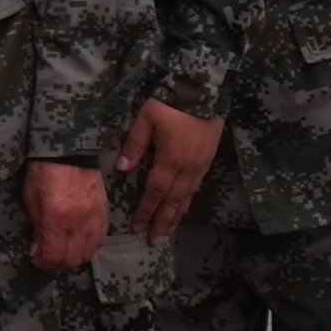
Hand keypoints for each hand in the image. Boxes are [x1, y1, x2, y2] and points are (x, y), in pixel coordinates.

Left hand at [24, 159, 109, 274]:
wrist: (70, 151)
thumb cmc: (43, 173)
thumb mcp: (31, 200)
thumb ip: (36, 228)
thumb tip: (37, 251)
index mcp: (56, 219)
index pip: (53, 256)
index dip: (43, 263)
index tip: (36, 259)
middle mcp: (78, 223)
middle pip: (73, 259)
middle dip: (58, 264)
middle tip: (49, 259)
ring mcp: (94, 218)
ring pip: (89, 252)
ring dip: (75, 257)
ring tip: (64, 251)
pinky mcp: (104, 213)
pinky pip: (100, 239)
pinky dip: (89, 246)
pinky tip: (79, 242)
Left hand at [124, 97, 221, 240]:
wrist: (205, 89)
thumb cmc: (171, 103)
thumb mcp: (146, 118)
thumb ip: (134, 144)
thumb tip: (122, 168)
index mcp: (170, 160)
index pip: (155, 192)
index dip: (146, 211)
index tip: (136, 227)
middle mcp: (187, 168)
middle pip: (173, 201)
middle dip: (162, 222)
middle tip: (153, 240)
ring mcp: (200, 165)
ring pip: (187, 197)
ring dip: (176, 216)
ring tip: (167, 232)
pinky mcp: (208, 160)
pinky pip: (196, 188)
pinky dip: (187, 202)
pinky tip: (182, 208)